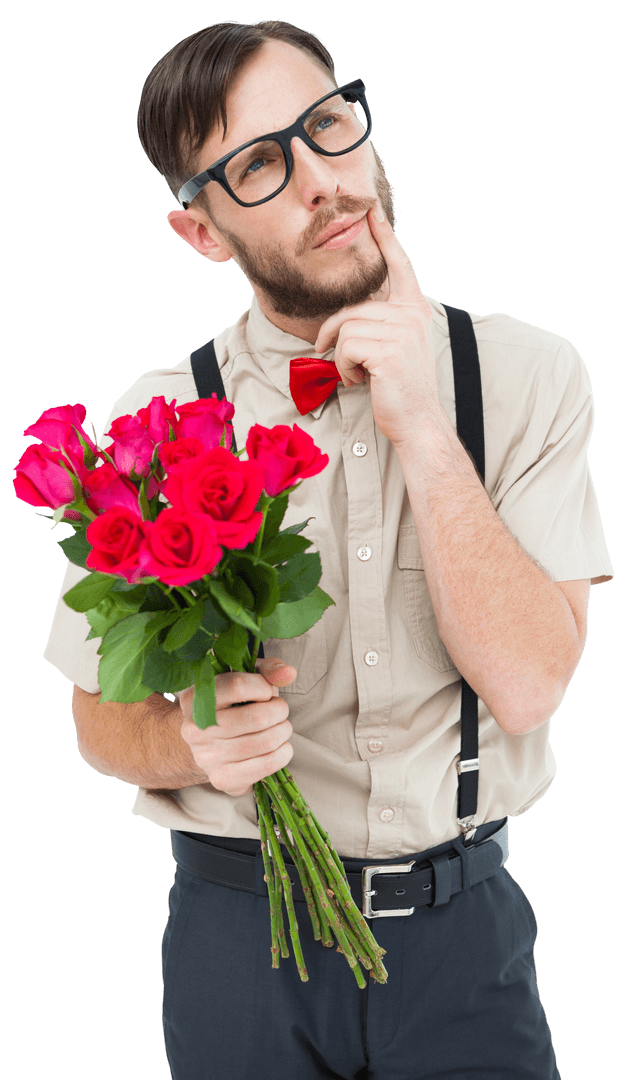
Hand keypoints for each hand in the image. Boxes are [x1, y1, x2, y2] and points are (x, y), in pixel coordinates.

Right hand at [179, 657, 297, 796]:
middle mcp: (196, 729)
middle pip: (258, 717)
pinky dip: (283, 753)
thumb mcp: (242, 679)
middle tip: (279, 710)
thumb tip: (288, 673)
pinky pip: (267, 765)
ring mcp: (207, 757)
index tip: (267, 691)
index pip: (238, 685)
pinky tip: (279, 747)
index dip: (263, 687)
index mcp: (196, 698)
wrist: (207, 746)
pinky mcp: (223, 779)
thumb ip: (266, 670)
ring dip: (283, 731)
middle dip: (280, 710)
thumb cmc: (230, 707)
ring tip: (280, 727)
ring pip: (266, 741)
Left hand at [314, 207, 441, 447]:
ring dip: (340, 356)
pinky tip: (359, 381)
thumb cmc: (398, 387)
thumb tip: (348, 315)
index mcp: (414, 309)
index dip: (385, 237)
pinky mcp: (389, 351)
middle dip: (332, 333)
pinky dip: (343, 368)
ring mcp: (402, 331)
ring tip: (356, 374)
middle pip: (353, 308)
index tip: (372, 211)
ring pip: (347, 327)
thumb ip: (380, 322)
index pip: (399, 265)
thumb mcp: (393, 346)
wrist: (416, 421)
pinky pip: (346, 346)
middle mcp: (411, 314)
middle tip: (325, 354)